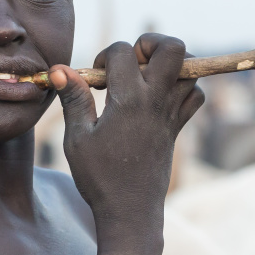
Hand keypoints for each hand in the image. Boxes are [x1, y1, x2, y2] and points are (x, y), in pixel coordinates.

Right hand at [49, 34, 203, 254]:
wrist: (130, 211)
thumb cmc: (99, 178)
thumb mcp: (77, 138)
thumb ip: (73, 98)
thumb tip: (60, 68)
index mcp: (129, 100)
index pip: (124, 51)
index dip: (105, 55)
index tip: (95, 79)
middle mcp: (156, 101)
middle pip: (174, 48)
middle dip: (151, 43)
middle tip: (132, 61)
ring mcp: (172, 114)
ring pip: (191, 70)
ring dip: (168, 65)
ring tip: (143, 79)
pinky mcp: (178, 128)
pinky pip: (194, 96)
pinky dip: (183, 88)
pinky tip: (158, 97)